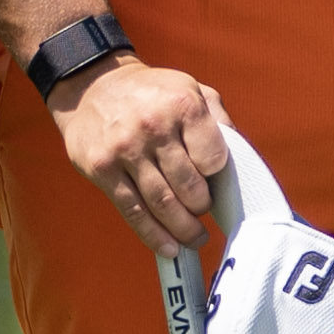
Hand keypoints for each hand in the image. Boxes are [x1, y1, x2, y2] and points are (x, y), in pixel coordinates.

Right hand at [55, 55, 233, 253]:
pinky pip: (133, 211)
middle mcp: (153, 127)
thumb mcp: (191, 89)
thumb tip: (239, 160)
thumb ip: (218, 121)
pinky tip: (169, 247)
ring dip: (183, 229)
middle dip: (201, 208)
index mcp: (182, 105)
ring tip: (195, 238)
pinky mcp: (103, 170)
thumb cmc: (152, 93)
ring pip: (162, 204)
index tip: (215, 184)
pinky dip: (153, 235)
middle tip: (203, 214)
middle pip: (189, 187)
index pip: (212, 159)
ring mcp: (125, 150)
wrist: (93, 86)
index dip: (217, 178)